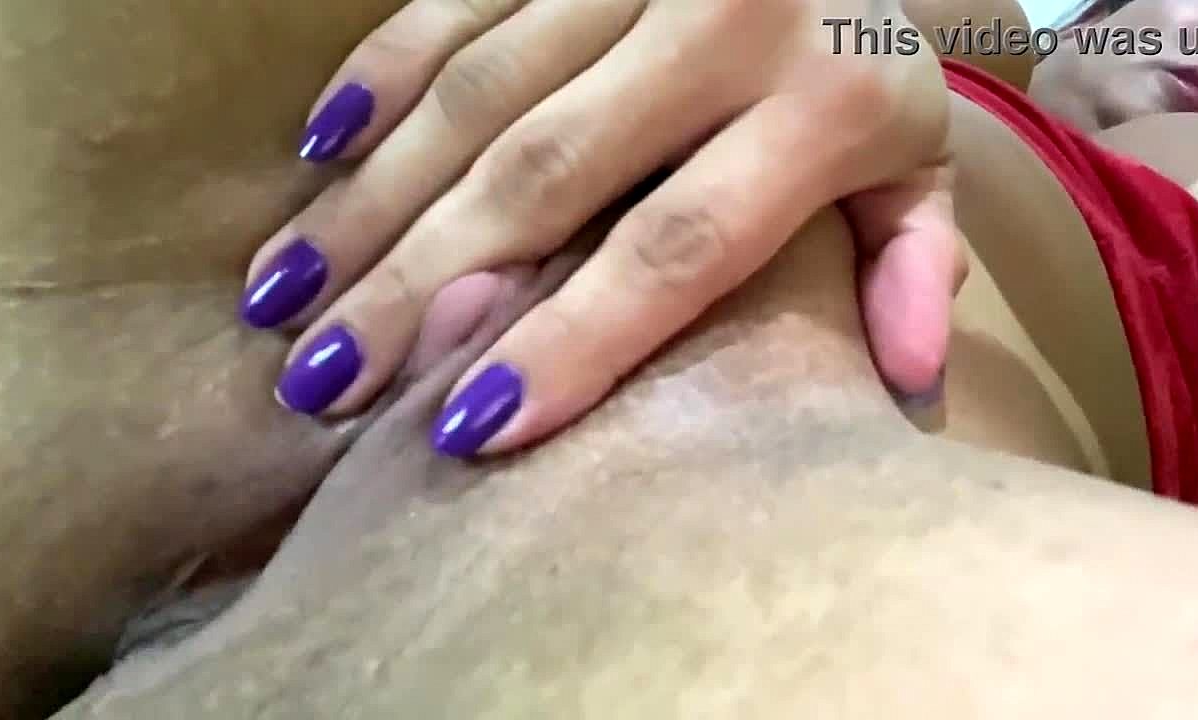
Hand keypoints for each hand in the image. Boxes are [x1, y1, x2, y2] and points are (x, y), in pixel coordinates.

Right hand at [240, 0, 966, 456]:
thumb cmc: (863, 65)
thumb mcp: (915, 157)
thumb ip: (910, 260)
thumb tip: (899, 387)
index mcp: (819, 103)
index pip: (679, 247)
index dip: (572, 342)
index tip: (468, 429)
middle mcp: (720, 18)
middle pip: (545, 175)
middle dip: (421, 284)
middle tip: (322, 382)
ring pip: (477, 93)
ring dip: (372, 197)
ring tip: (282, 298)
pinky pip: (454, 0)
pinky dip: (381, 74)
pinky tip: (316, 156)